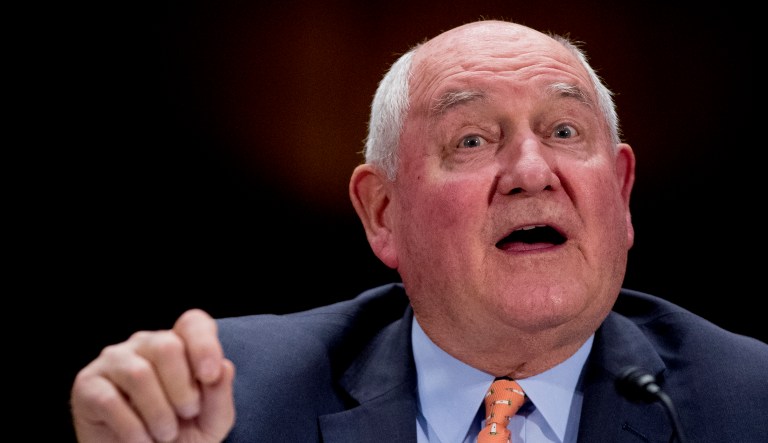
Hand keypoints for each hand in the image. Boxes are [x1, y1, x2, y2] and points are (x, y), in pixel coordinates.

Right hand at [70, 309, 235, 441]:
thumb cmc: (179, 438)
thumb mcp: (210, 422)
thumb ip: (219, 395)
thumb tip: (224, 366)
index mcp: (178, 345)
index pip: (193, 323)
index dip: (204, 345)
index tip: (210, 377)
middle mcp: (144, 345)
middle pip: (167, 346)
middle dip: (182, 388)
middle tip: (186, 415)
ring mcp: (113, 361)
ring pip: (139, 373)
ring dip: (158, 413)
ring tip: (164, 434)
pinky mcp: (87, 385)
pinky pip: (110, 400)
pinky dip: (132, 428)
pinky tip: (140, 441)